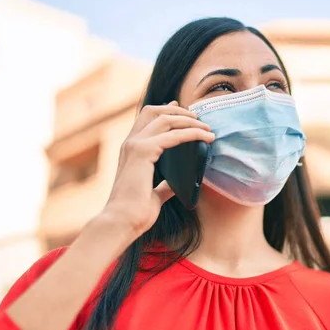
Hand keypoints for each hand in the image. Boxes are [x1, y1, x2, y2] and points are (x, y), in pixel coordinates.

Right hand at [102, 101, 214, 235]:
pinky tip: (204, 137)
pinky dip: (191, 133)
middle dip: (179, 112)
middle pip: (154, 111)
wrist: (122, 221)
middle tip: (199, 118)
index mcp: (130, 150)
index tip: (180, 107)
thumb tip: (177, 183)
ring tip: (207, 128)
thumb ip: (164, 185)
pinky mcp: (142, 152)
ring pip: (165, 119)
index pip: (147, 119)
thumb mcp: (154, 194)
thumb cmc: (136, 211)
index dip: (165, 110)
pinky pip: (173, 135)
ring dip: (189, 120)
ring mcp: (135, 145)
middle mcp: (130, 143)